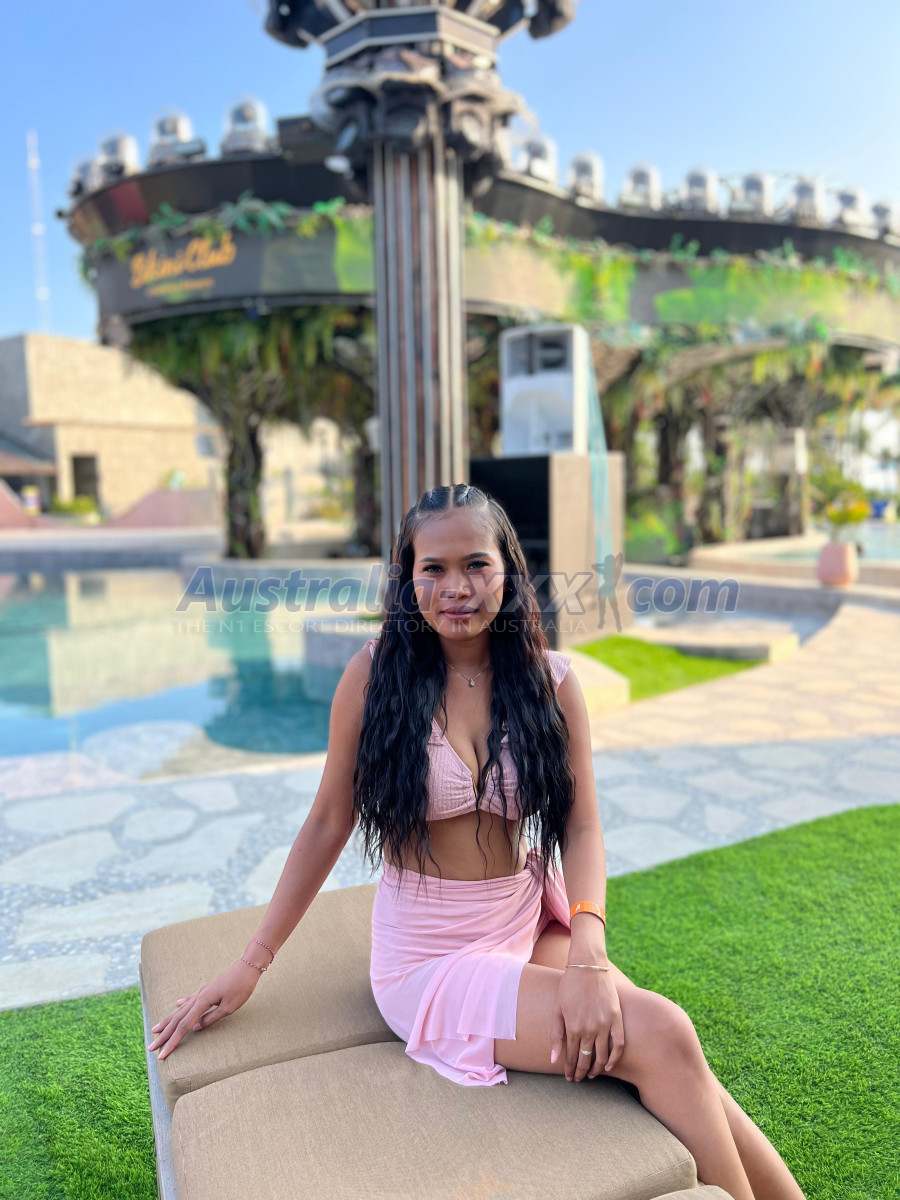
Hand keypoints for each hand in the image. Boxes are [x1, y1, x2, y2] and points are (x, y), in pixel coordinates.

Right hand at [146, 961, 261, 1062]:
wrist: (248, 966)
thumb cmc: (241, 987)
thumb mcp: (229, 1008)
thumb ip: (210, 1019)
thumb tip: (194, 1028)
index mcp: (202, 1002)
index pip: (184, 1026)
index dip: (173, 1042)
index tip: (162, 1054)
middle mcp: (198, 997)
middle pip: (177, 1019)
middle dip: (164, 1035)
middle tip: (151, 1048)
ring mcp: (202, 993)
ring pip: (181, 1010)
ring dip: (168, 1021)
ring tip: (156, 1029)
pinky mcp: (208, 990)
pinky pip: (190, 1000)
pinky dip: (182, 1005)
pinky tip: (177, 1004)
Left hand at [549, 967, 624, 1082]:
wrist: (588, 966)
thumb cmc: (569, 986)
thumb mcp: (557, 1009)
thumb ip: (556, 1035)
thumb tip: (554, 1060)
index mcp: (573, 1027)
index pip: (571, 1057)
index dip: (569, 1069)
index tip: (568, 1077)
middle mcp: (590, 1029)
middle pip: (585, 1059)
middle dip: (580, 1072)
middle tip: (577, 1079)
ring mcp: (605, 1025)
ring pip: (602, 1056)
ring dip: (596, 1069)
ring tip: (590, 1075)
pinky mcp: (617, 1019)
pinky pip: (618, 1045)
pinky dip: (615, 1059)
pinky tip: (609, 1067)